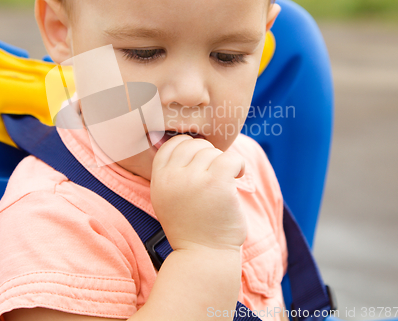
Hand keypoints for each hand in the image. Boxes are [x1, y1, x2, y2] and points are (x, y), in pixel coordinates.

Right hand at [150, 135, 246, 252]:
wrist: (203, 256)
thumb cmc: (190, 226)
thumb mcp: (167, 198)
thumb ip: (171, 172)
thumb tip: (184, 141)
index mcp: (159, 179)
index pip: (172, 144)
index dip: (189, 149)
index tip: (200, 165)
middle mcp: (172, 177)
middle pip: (194, 145)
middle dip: (208, 156)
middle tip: (215, 176)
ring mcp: (193, 179)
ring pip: (212, 151)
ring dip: (223, 163)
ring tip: (225, 181)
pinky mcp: (216, 183)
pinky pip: (230, 158)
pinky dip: (238, 164)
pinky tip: (238, 175)